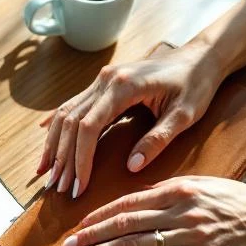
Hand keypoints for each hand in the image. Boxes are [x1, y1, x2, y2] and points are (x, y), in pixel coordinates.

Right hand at [38, 42, 225, 198]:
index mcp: (123, 87)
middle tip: (56, 188)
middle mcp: (105, 80)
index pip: (89, 127)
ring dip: (54, 144)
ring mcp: (101, 80)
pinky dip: (57, 126)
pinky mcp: (103, 84)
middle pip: (71, 121)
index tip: (77, 186)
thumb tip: (131, 167)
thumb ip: (158, 139)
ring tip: (45, 172)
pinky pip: (72, 106)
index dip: (79, 159)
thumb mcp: (184, 115)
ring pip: (65, 113)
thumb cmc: (195, 84)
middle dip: (62, 157)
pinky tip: (47, 142)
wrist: (200, 57)